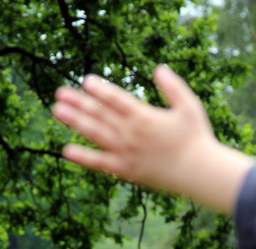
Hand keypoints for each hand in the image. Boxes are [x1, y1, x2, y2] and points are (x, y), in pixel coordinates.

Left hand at [52, 65, 251, 213]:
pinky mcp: (126, 170)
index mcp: (145, 117)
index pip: (117, 99)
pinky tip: (67, 150)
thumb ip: (173, 87)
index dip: (101, 89)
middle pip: (100, 114)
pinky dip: (83, 157)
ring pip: (95, 134)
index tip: (87, 81)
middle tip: (60, 92)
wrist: (198, 173)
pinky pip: (100, 163)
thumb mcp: (190, 107)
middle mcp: (131, 133)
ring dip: (75, 121)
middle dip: (79, 102)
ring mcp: (126, 152)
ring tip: (57, 110)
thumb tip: (159, 68)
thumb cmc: (196, 138)